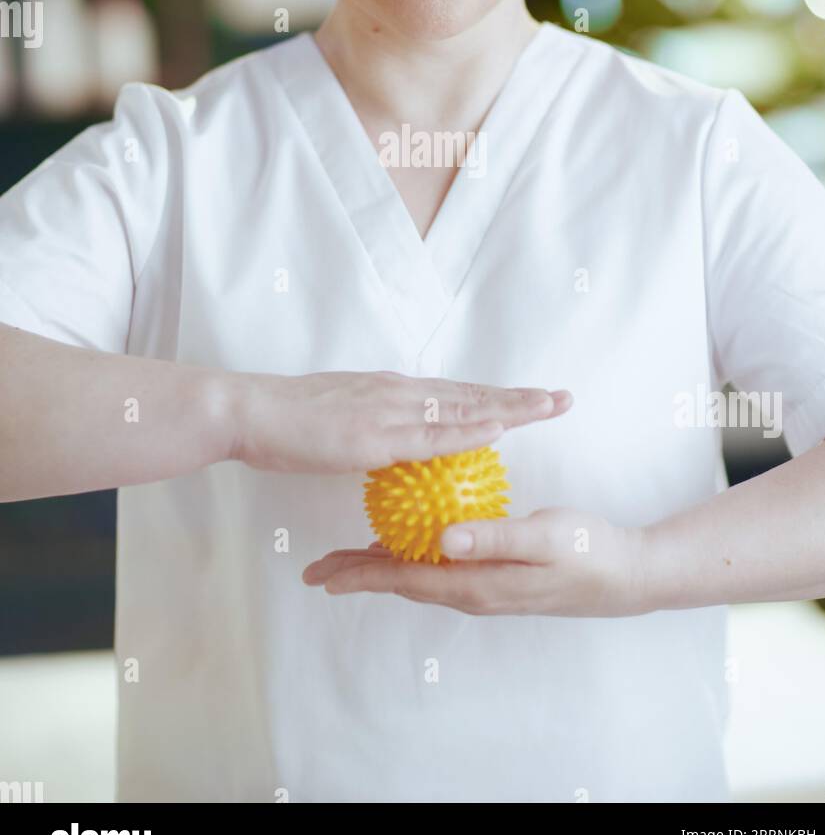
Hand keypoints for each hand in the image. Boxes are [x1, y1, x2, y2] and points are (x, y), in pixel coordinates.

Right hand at [228, 369, 571, 473]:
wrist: (250, 412)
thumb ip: (375, 431)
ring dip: (508, 408)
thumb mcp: (343, 422)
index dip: (497, 397)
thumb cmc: (287, 422)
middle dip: (520, 398)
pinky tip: (497, 431)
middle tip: (564, 398)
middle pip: (472, 396)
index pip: (458, 394)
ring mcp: (389, 411)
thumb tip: (396, 442)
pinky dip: (467, 431)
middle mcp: (400, 393)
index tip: (533, 399)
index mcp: (393, 392)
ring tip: (548, 407)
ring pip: (462, 408)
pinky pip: (429, 435)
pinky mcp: (373, 435)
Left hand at [302, 507, 647, 616]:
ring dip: (380, 566)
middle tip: (314, 568)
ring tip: (345, 558)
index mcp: (475, 582)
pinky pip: (441, 566)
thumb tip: (441, 540)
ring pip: (418, 575)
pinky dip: (414, 554)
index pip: (402, 578)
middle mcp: (473, 589)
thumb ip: (492, 537)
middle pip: (400, 581)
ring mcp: (484, 583)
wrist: (629, 575)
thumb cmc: (588, 552)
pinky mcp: (496, 573)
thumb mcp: (541, 538)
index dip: (358, 574)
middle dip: (356, 574)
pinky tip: (408, 537)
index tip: (318, 573)